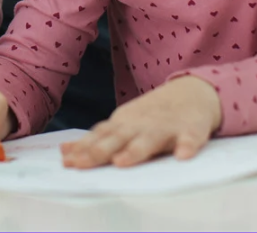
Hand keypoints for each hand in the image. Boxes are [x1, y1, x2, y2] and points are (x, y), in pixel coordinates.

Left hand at [60, 76, 222, 168]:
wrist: (191, 92)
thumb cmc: (150, 116)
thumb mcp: (122, 124)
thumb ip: (98, 140)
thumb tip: (65, 152)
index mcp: (123, 124)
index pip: (99, 138)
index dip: (83, 150)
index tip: (67, 162)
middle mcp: (140, 125)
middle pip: (117, 139)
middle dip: (98, 152)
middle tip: (81, 164)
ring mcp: (165, 127)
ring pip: (149, 141)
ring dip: (135, 151)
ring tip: (122, 162)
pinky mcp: (191, 130)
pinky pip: (190, 139)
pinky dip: (186, 146)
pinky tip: (183, 156)